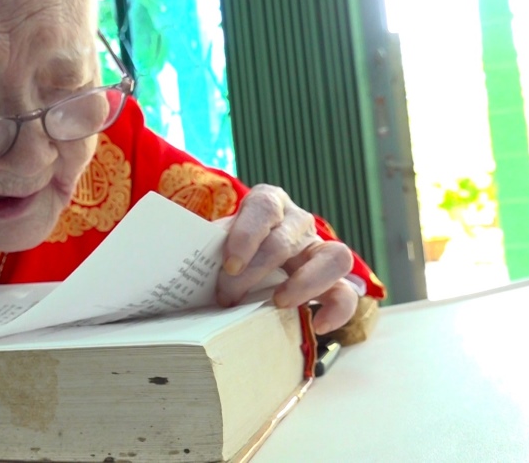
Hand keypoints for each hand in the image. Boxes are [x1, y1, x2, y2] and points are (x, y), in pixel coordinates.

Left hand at [215, 184, 356, 334]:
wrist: (243, 261)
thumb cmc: (225, 248)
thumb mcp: (214, 240)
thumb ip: (204, 245)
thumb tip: (182, 267)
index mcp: (267, 202)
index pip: (263, 207)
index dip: (247, 234)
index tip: (229, 264)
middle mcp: (296, 221)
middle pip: (283, 242)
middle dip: (253, 273)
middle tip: (228, 297)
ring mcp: (318, 249)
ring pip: (333, 257)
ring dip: (305, 283)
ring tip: (279, 303)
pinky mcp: (332, 280)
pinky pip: (346, 292)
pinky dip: (336, 310)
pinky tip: (316, 325)